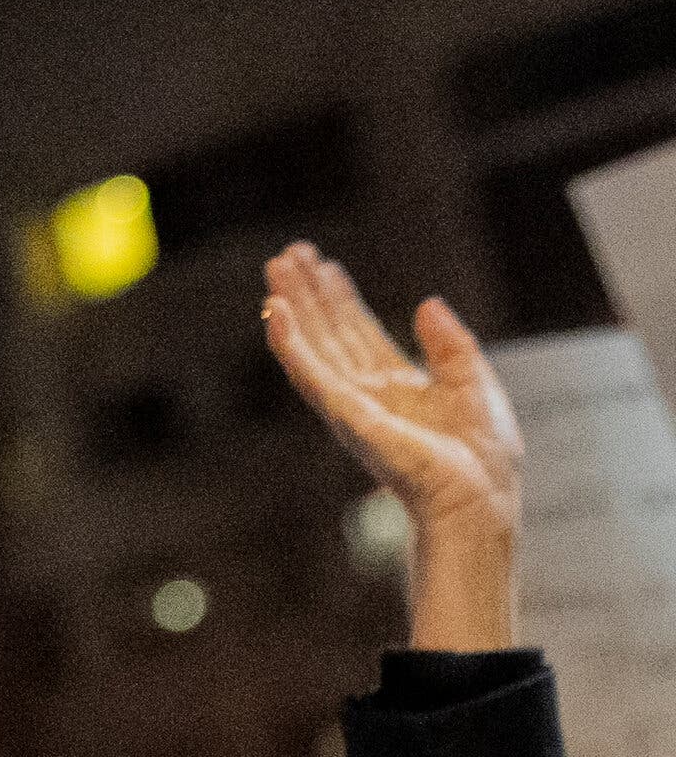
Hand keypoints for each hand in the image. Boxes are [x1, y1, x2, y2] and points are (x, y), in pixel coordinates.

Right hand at [261, 244, 520, 651]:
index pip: (359, 336)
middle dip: (309, 295)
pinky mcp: (348, 417)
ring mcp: (352, 408)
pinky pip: (312, 374)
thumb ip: (450, 344)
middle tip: (287, 256)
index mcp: (398, 390)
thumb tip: (426, 304)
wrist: (478, 500)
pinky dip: (290, 344)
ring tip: (275, 269)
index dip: (341, 300)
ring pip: (313, 348)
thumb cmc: (481, 460)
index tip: (324, 266)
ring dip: (292, 309)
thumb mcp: (475, 382)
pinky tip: (275, 313)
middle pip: (330, 335)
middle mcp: (368, 398)